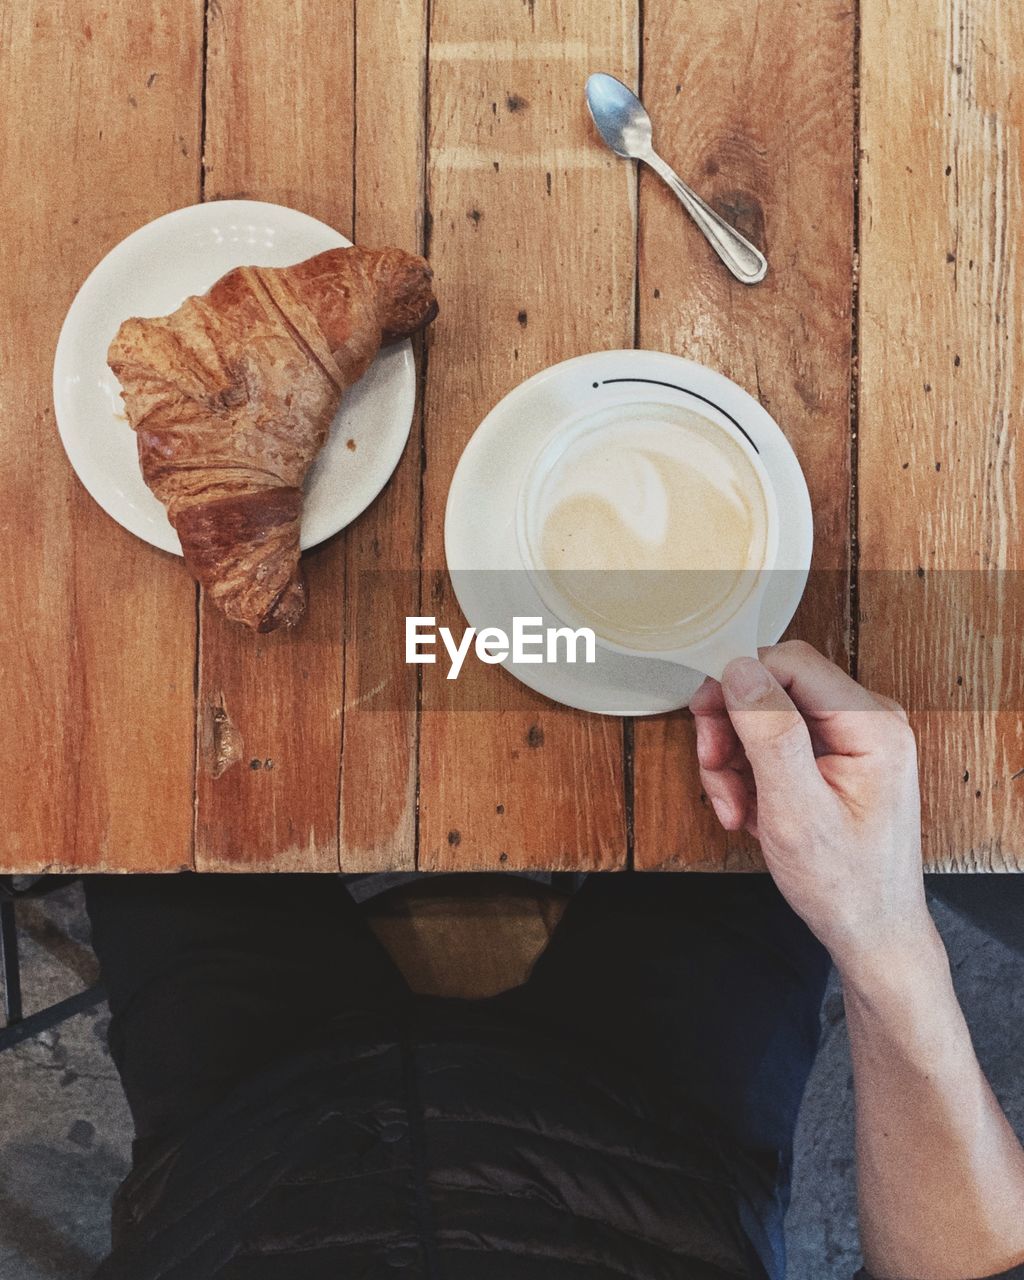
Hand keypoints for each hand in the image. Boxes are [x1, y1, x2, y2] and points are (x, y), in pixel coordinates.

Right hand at [688, 640, 931, 970]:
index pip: (790, 662)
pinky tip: (749, 811)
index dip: (739, 684)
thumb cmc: (845, 885)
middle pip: (774, 686)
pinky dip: (749, 774)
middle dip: (731, 729)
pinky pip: (774, 743)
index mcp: (872, 724)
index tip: (705, 720)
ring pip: (765, 715)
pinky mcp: (834, 758)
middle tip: (712, 769)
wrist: (871, 933)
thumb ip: (769, 733)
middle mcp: (867, 720)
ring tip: (733, 808)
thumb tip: (739, 669)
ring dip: (734, 759)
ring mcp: (851, 739)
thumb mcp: (795, 810)